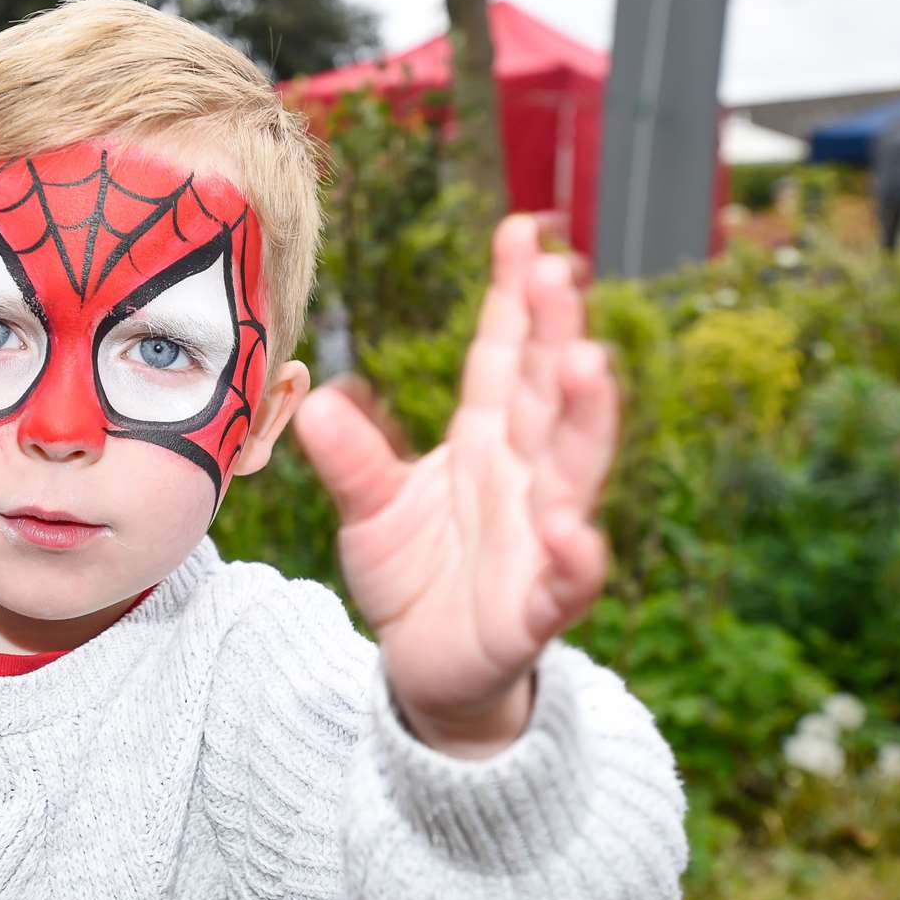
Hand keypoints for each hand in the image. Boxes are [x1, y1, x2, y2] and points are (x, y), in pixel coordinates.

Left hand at [295, 216, 617, 759]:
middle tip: (557, 271)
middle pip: (545, 394)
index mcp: (486, 438)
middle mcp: (524, 473)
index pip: (504, 355)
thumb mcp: (368, 507)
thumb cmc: (412, 573)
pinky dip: (574, 554)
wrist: (428, 667)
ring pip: (573, 468)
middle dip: (556, 332)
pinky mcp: (538, 605)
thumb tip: (314, 397)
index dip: (514, 297)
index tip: (521, 232)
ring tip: (585, 362)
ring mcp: (541, 535)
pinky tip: (569, 526)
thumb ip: (350, 455)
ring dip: (585, 417)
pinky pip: (567, 578)